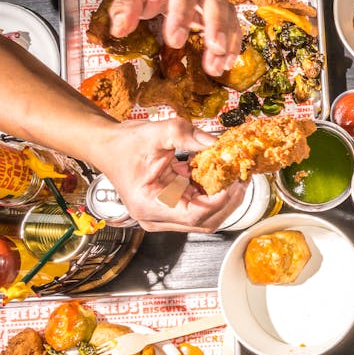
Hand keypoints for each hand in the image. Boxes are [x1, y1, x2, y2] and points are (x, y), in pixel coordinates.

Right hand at [91, 118, 244, 232]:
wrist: (108, 146)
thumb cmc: (125, 144)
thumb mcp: (157, 132)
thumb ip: (187, 135)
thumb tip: (217, 143)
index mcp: (150, 206)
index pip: (195, 215)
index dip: (220, 200)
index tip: (235, 179)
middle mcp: (158, 218)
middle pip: (206, 221)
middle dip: (229, 200)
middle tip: (243, 176)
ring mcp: (166, 216)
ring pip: (207, 217)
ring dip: (225, 197)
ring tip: (236, 174)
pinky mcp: (173, 208)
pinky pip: (201, 206)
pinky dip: (215, 192)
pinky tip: (222, 174)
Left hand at [109, 0, 240, 76]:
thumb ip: (124, 7)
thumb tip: (119, 30)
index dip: (180, 17)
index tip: (174, 42)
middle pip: (214, 2)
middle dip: (216, 27)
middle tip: (215, 50)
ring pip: (228, 15)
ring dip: (226, 42)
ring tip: (217, 67)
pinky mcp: (225, 7)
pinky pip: (234, 25)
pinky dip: (233, 44)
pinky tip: (226, 63)